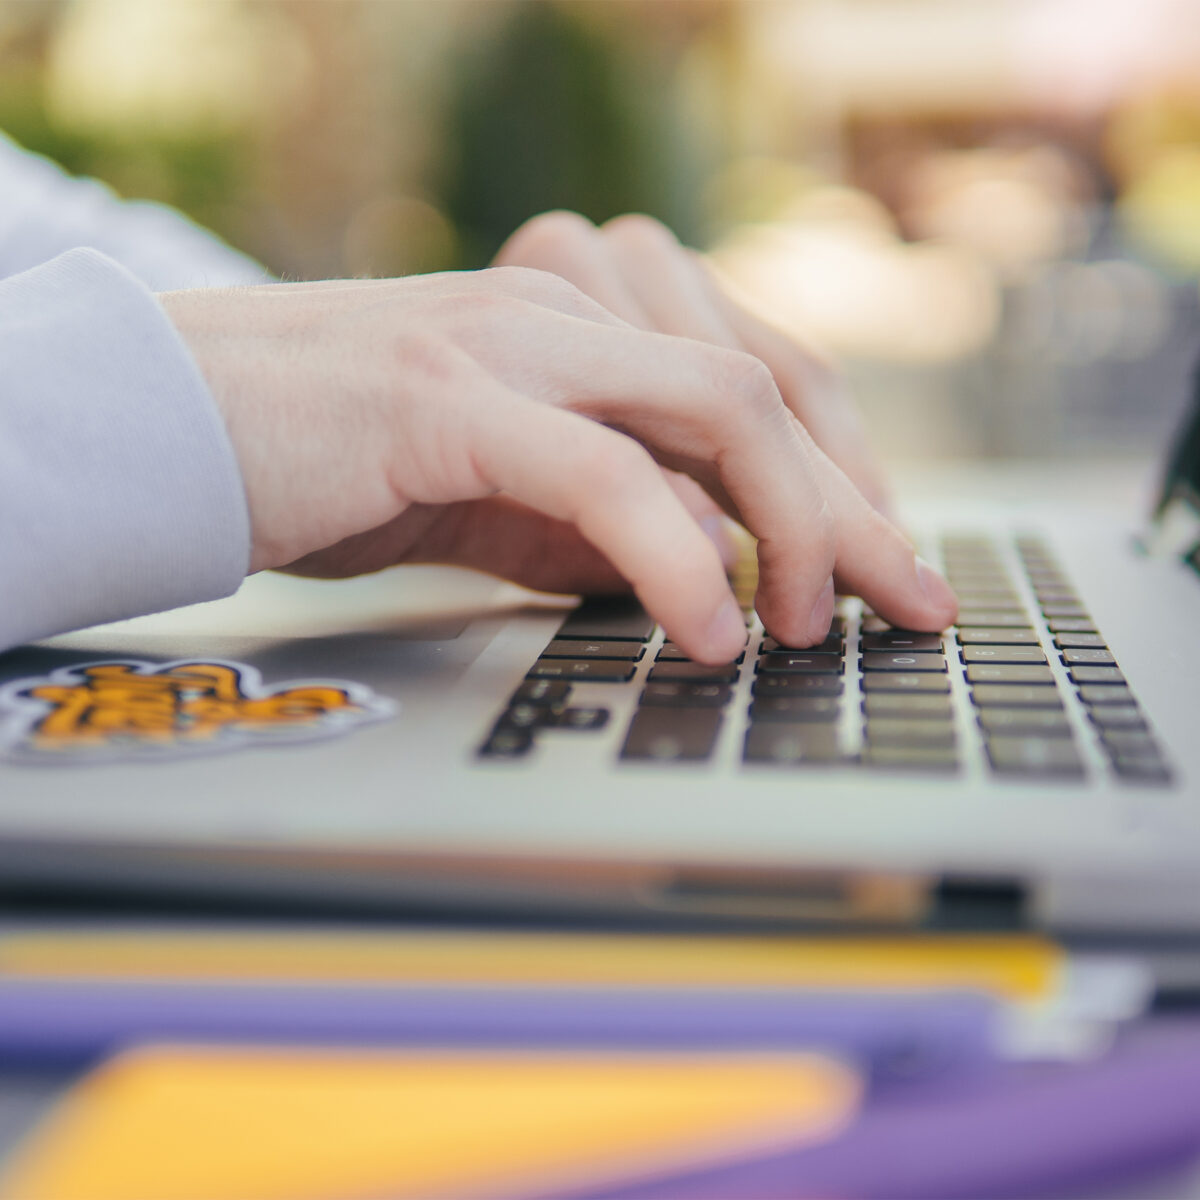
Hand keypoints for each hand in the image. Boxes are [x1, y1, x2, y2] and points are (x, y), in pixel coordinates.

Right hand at [161, 267, 955, 664]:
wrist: (182, 425)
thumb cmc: (341, 463)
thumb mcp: (507, 500)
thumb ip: (607, 522)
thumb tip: (709, 574)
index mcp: (588, 328)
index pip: (763, 381)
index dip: (848, 475)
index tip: (890, 570)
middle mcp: (568, 313)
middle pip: (768, 389)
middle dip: (856, 509)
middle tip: (905, 607)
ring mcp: (513, 343)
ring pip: (715, 406)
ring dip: (790, 524)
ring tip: (799, 632)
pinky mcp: (450, 398)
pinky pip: (602, 471)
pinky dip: (674, 555)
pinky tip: (705, 630)